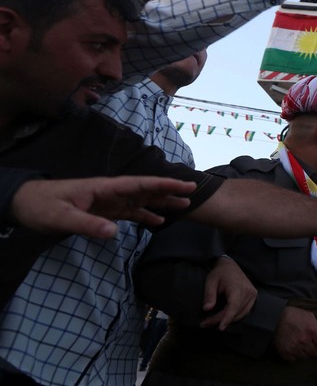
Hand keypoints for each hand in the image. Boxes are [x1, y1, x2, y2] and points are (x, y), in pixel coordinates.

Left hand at [11, 177, 194, 237]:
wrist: (23, 204)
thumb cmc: (41, 206)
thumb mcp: (60, 218)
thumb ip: (88, 224)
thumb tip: (115, 232)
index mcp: (103, 187)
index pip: (139, 184)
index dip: (162, 184)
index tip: (183, 185)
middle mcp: (109, 192)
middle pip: (144, 190)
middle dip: (168, 191)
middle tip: (193, 193)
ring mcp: (107, 202)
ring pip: (140, 200)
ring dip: (160, 202)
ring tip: (184, 206)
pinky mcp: (102, 212)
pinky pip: (129, 212)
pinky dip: (144, 215)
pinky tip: (158, 221)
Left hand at [200, 256, 256, 329]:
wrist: (230, 265)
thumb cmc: (219, 273)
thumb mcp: (210, 281)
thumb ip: (209, 295)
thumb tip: (207, 308)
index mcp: (237, 286)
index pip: (234, 305)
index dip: (227, 318)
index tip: (220, 327)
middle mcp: (248, 290)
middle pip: (235, 311)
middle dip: (220, 319)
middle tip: (205, 323)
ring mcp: (252, 293)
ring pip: (241, 313)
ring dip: (227, 319)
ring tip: (212, 321)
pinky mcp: (253, 296)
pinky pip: (245, 311)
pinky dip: (235, 316)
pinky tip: (225, 317)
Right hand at [273, 306, 316, 361]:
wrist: (275, 318)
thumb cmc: (293, 315)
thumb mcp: (309, 316)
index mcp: (312, 332)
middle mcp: (305, 342)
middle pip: (315, 353)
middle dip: (315, 349)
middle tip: (311, 344)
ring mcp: (295, 349)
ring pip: (305, 357)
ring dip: (305, 352)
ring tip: (300, 345)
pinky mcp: (286, 353)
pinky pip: (294, 359)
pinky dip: (294, 355)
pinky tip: (293, 348)